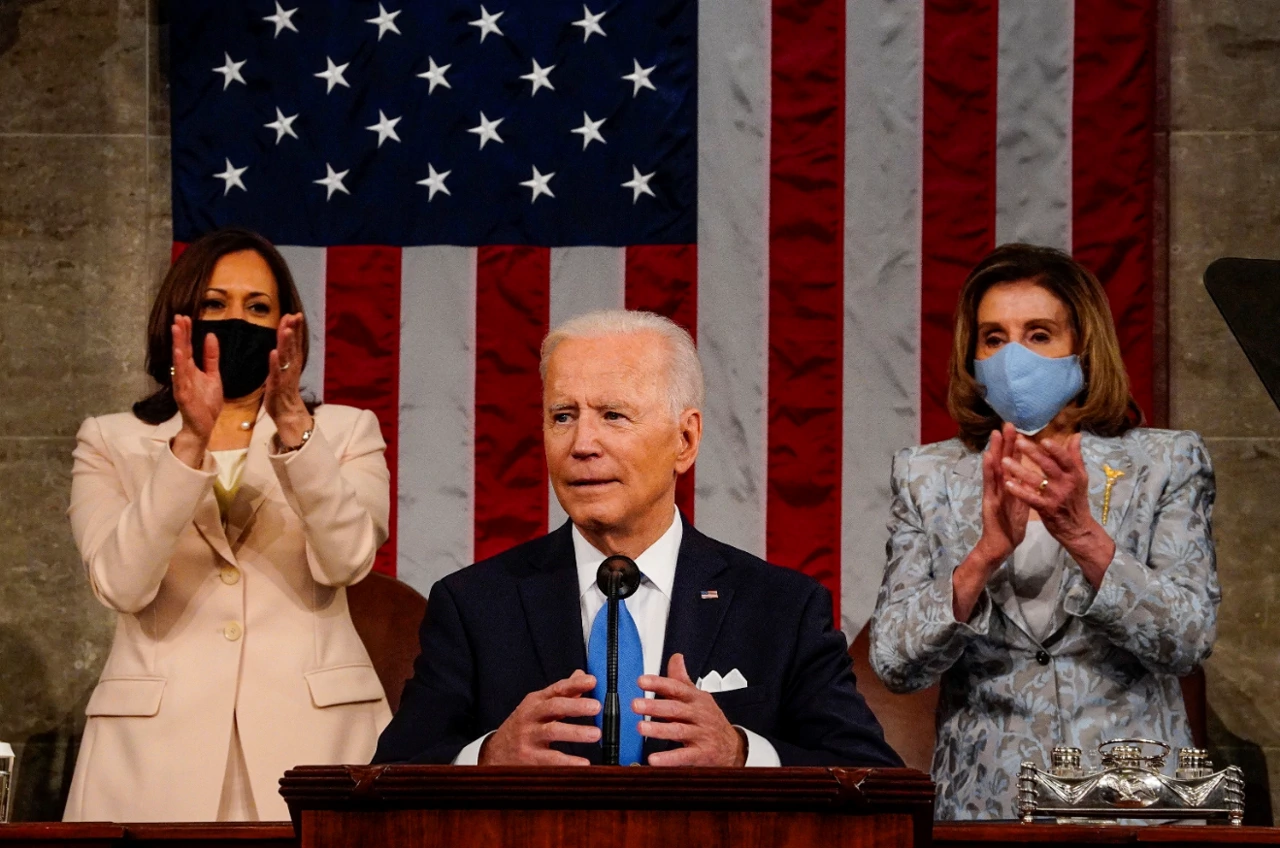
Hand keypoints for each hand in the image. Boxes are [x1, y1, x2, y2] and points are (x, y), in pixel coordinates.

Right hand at [170, 315, 222, 467]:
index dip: (187, 332)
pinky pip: (180, 379)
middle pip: (182, 350)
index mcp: (191, 369)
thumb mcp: (213, 375)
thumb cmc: (207, 402)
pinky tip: (179, 354)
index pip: (188, 347)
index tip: (185, 317)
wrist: (205, 425)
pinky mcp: (183, 395)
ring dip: (178, 345)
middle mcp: (184, 374)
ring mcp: (182, 384)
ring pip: (179, 362)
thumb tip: (210, 336)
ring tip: (176, 329)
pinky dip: (179, 366)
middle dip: (180, 334)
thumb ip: (211, 357)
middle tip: (178, 317)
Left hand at [264, 313, 311, 445]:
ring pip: (287, 357)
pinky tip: (274, 353)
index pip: (294, 342)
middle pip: (293, 346)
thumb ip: (283, 358)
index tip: (294, 314)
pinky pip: (277, 373)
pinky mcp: (279, 386)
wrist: (288, 415)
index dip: (294, 328)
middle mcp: (292, 367)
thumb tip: (281, 346)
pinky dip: (275, 363)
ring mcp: (286, 376)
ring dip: (287, 343)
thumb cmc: (283, 393)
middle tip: (294, 315)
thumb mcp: (283, 372)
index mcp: (292, 363)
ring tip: (286, 329)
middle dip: (293, 330)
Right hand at [479, 670, 601, 765]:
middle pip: (554, 707)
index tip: (592, 681)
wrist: (495, 753)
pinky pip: (550, 759)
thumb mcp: (538, 706)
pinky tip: (583, 763)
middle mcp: (531, 716)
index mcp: (536, 701)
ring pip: (552, 731)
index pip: (557, 689)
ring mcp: (528, 736)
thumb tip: (581, 674)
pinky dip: (568, 762)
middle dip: (576, 705)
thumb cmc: (523, 726)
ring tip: (595, 734)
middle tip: (596, 706)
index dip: (575, 684)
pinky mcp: (528, 758)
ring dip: (575, 732)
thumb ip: (561, 693)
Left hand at [634, 653, 745, 766]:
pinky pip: (684, 756)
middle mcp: (698, 715)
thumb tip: (675, 658)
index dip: (659, 683)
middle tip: (635, 704)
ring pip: (678, 730)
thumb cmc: (710, 720)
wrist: (733, 747)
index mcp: (696, 699)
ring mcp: (701, 734)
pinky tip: (653, 759)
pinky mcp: (702, 754)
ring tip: (640, 727)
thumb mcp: (698, 697)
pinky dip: (668, 759)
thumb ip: (681, 680)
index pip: (677, 688)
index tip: (641, 681)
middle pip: (675, 709)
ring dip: (658, 729)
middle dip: (655, 705)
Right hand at [951, 424, 1028, 620]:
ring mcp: (993, 493)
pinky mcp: (990, 502)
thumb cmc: (1010, 525)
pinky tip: (989, 457)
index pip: (1012, 463)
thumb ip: (1025, 488)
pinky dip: (989, 469)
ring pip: (994, 468)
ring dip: (994, 450)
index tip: (1018, 429)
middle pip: (1002, 461)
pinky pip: (990, 484)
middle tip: (1007, 423)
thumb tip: (1033, 475)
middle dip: (1005, 442)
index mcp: (1008, 486)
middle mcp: (999, 486)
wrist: (1000, 545)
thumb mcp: (1021, 503)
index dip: (1014, 446)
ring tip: (996, 434)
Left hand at [1003, 433, 1116, 583]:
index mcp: (1074, 474)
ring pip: (1036, 481)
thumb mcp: (1080, 478)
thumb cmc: (1076, 500)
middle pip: (1048, 466)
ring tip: (1004, 461)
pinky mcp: (1046, 509)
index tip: (1042, 439)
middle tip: (1017, 441)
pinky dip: (1019, 491)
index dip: (1055, 450)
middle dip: (1032, 453)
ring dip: (1019, 470)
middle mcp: (1066, 484)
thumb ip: (1075, 456)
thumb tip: (1076, 435)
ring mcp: (1055, 497)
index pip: (1065, 459)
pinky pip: (1030, 498)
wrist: (1078, 528)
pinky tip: (1007, 483)